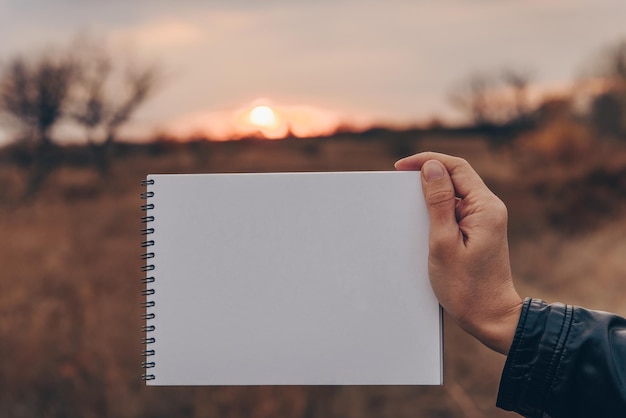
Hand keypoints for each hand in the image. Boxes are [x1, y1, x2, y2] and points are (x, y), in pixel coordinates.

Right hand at [395, 152, 522, 354]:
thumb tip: (431, 168)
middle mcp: (490, 209)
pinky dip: (438, 211)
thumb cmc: (466, 287)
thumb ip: (437, 202)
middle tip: (399, 183)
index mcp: (485, 207)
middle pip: (456, 177)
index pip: (456, 167)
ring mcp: (486, 221)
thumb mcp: (443, 242)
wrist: (490, 317)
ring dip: (431, 194)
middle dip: (427, 175)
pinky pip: (456, 211)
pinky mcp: (480, 232)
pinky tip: (423, 223)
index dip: (427, 161)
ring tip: (408, 204)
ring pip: (455, 194)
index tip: (400, 167)